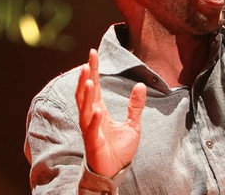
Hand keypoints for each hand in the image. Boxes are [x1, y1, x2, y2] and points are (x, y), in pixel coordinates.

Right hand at [75, 49, 146, 177]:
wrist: (115, 171)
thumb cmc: (119, 149)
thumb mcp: (132, 124)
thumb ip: (135, 106)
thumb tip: (141, 85)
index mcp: (99, 110)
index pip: (94, 86)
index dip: (93, 70)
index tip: (92, 53)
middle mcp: (91, 117)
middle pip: (85, 94)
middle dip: (86, 78)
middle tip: (88, 62)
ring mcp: (90, 129)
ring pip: (84, 109)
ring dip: (86, 95)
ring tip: (88, 80)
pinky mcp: (93, 143)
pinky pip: (92, 130)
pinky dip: (94, 120)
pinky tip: (97, 111)